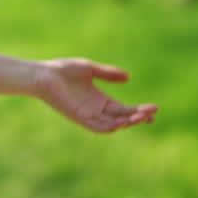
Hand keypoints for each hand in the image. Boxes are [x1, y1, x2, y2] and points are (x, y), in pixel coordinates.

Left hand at [33, 58, 156, 133]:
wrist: (43, 74)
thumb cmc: (63, 70)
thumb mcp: (91, 69)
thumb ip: (108, 73)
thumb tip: (129, 77)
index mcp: (101, 101)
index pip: (124, 110)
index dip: (139, 110)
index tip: (154, 108)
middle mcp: (96, 110)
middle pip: (122, 118)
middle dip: (138, 117)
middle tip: (153, 113)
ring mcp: (88, 115)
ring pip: (113, 125)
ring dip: (127, 123)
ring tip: (141, 117)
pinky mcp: (79, 118)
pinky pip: (97, 127)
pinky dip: (110, 127)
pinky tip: (121, 123)